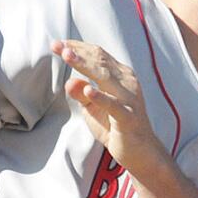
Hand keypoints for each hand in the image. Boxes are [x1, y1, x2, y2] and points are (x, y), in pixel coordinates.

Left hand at [54, 40, 164, 173]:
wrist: (140, 152)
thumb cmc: (115, 126)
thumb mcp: (92, 108)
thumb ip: (81, 94)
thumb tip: (69, 81)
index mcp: (120, 76)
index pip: (98, 56)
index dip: (77, 48)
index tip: (56, 44)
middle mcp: (127, 82)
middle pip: (100, 61)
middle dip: (78, 52)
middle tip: (58, 46)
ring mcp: (129, 99)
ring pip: (106, 77)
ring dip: (85, 66)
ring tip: (67, 56)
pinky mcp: (128, 117)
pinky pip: (114, 105)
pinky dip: (101, 97)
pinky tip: (88, 90)